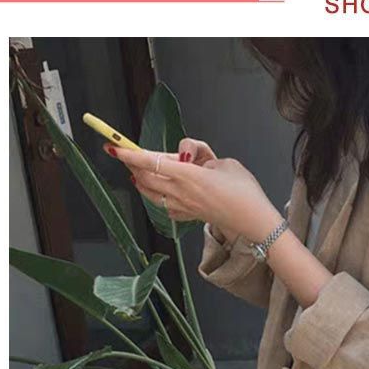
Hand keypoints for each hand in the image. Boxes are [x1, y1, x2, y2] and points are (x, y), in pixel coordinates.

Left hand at [103, 138, 281, 244]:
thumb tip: (186, 155)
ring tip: (139, 174)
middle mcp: (181, 193)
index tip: (114, 147)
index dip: (130, 154)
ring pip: (151, 194)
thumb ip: (201, 154)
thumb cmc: (244, 191)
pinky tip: (161, 194)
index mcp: (189, 175)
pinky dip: (158, 198)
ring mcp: (184, 207)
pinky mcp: (189, 217)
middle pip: (146, 178)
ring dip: (142, 182)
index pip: (151, 162)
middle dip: (134, 166)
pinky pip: (165, 207)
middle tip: (128, 155)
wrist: (254, 220)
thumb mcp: (225, 161)